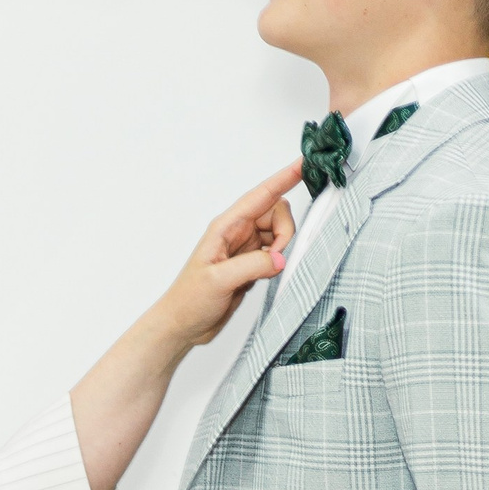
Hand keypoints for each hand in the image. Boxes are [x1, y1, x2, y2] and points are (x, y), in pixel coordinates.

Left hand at [146, 163, 301, 358]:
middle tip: (274, 258)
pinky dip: (280, 260)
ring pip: (279, 233)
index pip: (260, 195)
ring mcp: (246, 248)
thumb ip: (252, 266)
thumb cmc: (189, 300)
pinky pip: (277, 252)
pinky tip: (267, 274)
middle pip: (276, 213)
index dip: (283, 178)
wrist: (184, 325)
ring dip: (282, 248)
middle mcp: (237, 233)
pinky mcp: (252, 265)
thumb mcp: (218, 281)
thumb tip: (280, 258)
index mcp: (225, 227)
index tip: (304, 164)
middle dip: (284, 232)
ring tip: (265, 271)